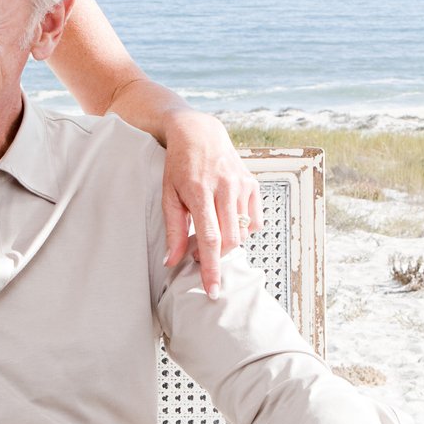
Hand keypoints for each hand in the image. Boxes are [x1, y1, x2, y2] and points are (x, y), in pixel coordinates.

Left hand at [160, 109, 260, 298]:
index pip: (209, 239)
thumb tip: (172, 262)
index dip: (211, 268)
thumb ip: (173, 230)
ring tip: (210, 232)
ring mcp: (242, 185)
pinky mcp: (253, 184)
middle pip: (229, 240)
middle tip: (198, 254)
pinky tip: (227, 220)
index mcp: (200, 191)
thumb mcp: (169, 195)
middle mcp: (225, 187)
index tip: (212, 290)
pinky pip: (254, 221)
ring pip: (243, 232)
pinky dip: (242, 229)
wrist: (200, 133)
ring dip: (227, 242)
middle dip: (217, 256)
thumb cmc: (179, 165)